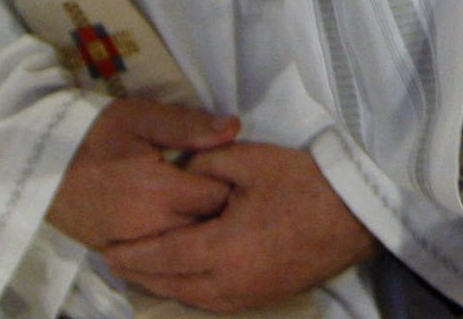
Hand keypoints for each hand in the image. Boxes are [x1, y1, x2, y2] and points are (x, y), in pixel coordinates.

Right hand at [46, 97, 240, 259]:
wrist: (40, 163)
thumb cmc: (93, 133)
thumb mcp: (140, 117)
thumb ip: (188, 126)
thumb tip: (234, 128)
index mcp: (160, 190)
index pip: (218, 197)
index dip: (229, 181)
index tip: (229, 168)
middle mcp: (150, 226)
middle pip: (205, 226)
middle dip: (217, 208)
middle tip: (217, 184)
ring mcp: (132, 245)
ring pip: (183, 245)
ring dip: (194, 227)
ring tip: (195, 202)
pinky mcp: (116, 253)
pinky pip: (157, 256)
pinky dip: (170, 241)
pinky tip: (171, 220)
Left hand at [110, 141, 375, 312]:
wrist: (356, 215)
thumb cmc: (304, 182)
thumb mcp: (249, 160)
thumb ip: (205, 166)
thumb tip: (179, 177)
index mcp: (223, 248)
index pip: (164, 255)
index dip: (132, 253)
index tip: (106, 249)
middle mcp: (230, 282)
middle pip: (172, 284)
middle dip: (139, 273)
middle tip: (113, 262)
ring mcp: (248, 295)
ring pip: (191, 298)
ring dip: (162, 284)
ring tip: (140, 270)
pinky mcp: (263, 298)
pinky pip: (213, 301)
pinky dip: (189, 290)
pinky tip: (182, 278)